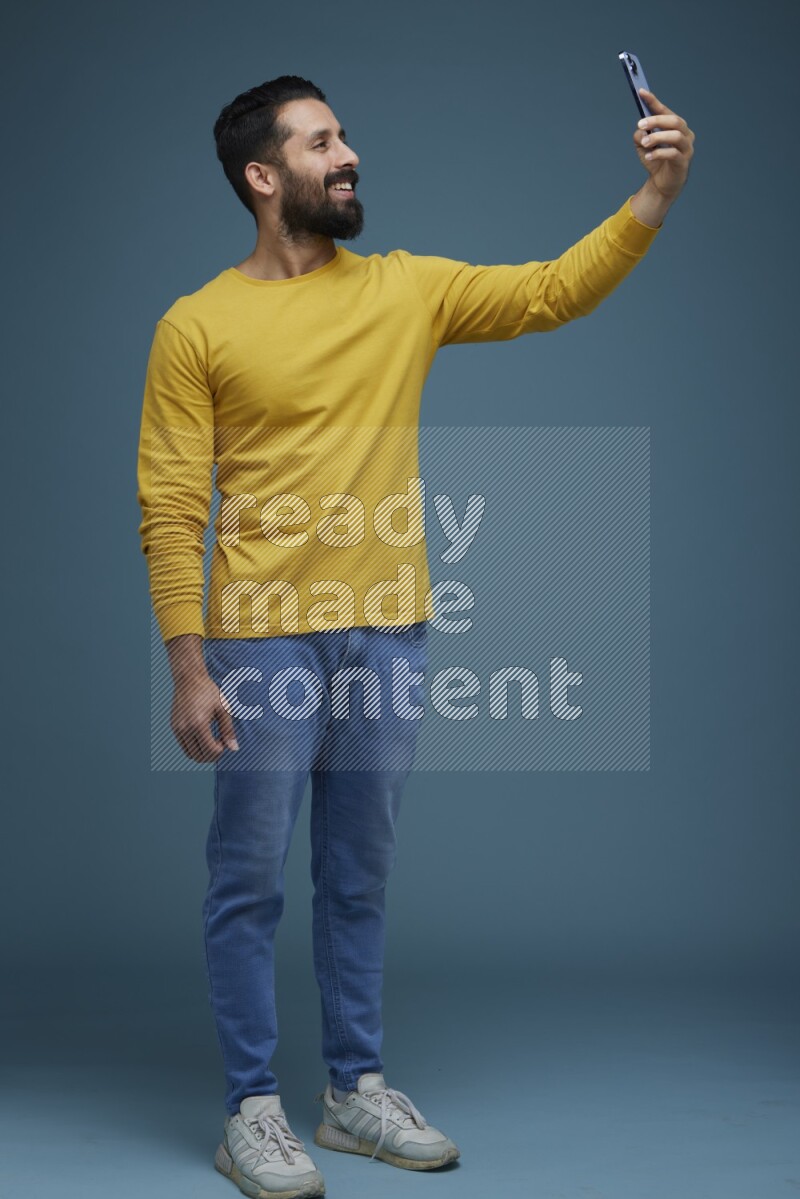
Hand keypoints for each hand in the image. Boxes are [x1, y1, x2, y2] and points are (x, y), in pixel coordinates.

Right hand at [171, 671, 239, 761]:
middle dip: (211, 756)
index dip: (220, 751)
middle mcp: (185, 728)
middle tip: (219, 743)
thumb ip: (228, 730)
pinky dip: (194, 747)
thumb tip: (234, 749)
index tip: (223, 741)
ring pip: (190, 754)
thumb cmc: (209, 692)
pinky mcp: (174, 727)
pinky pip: (184, 746)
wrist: (189, 679)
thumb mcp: (223, 709)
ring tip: (211, 740)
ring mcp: (177, 728)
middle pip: (198, 757)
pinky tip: (203, 736)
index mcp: (199, 724)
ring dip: (202, 753)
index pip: (210, 751)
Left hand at [633, 88, 694, 202]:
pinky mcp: (684, 162)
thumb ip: (640, 136)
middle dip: (656, 120)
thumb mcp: (642, 147)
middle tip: (641, 125)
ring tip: (644, 143)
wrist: (662, 184)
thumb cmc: (655, 161)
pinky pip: (673, 154)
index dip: (654, 101)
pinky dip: (659, 153)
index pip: (665, 110)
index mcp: (675, 126)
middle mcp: (685, 134)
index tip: (641, 92)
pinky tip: (648, 156)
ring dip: (658, 137)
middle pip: (674, 120)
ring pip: (675, 136)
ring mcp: (686, 148)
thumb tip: (640, 130)